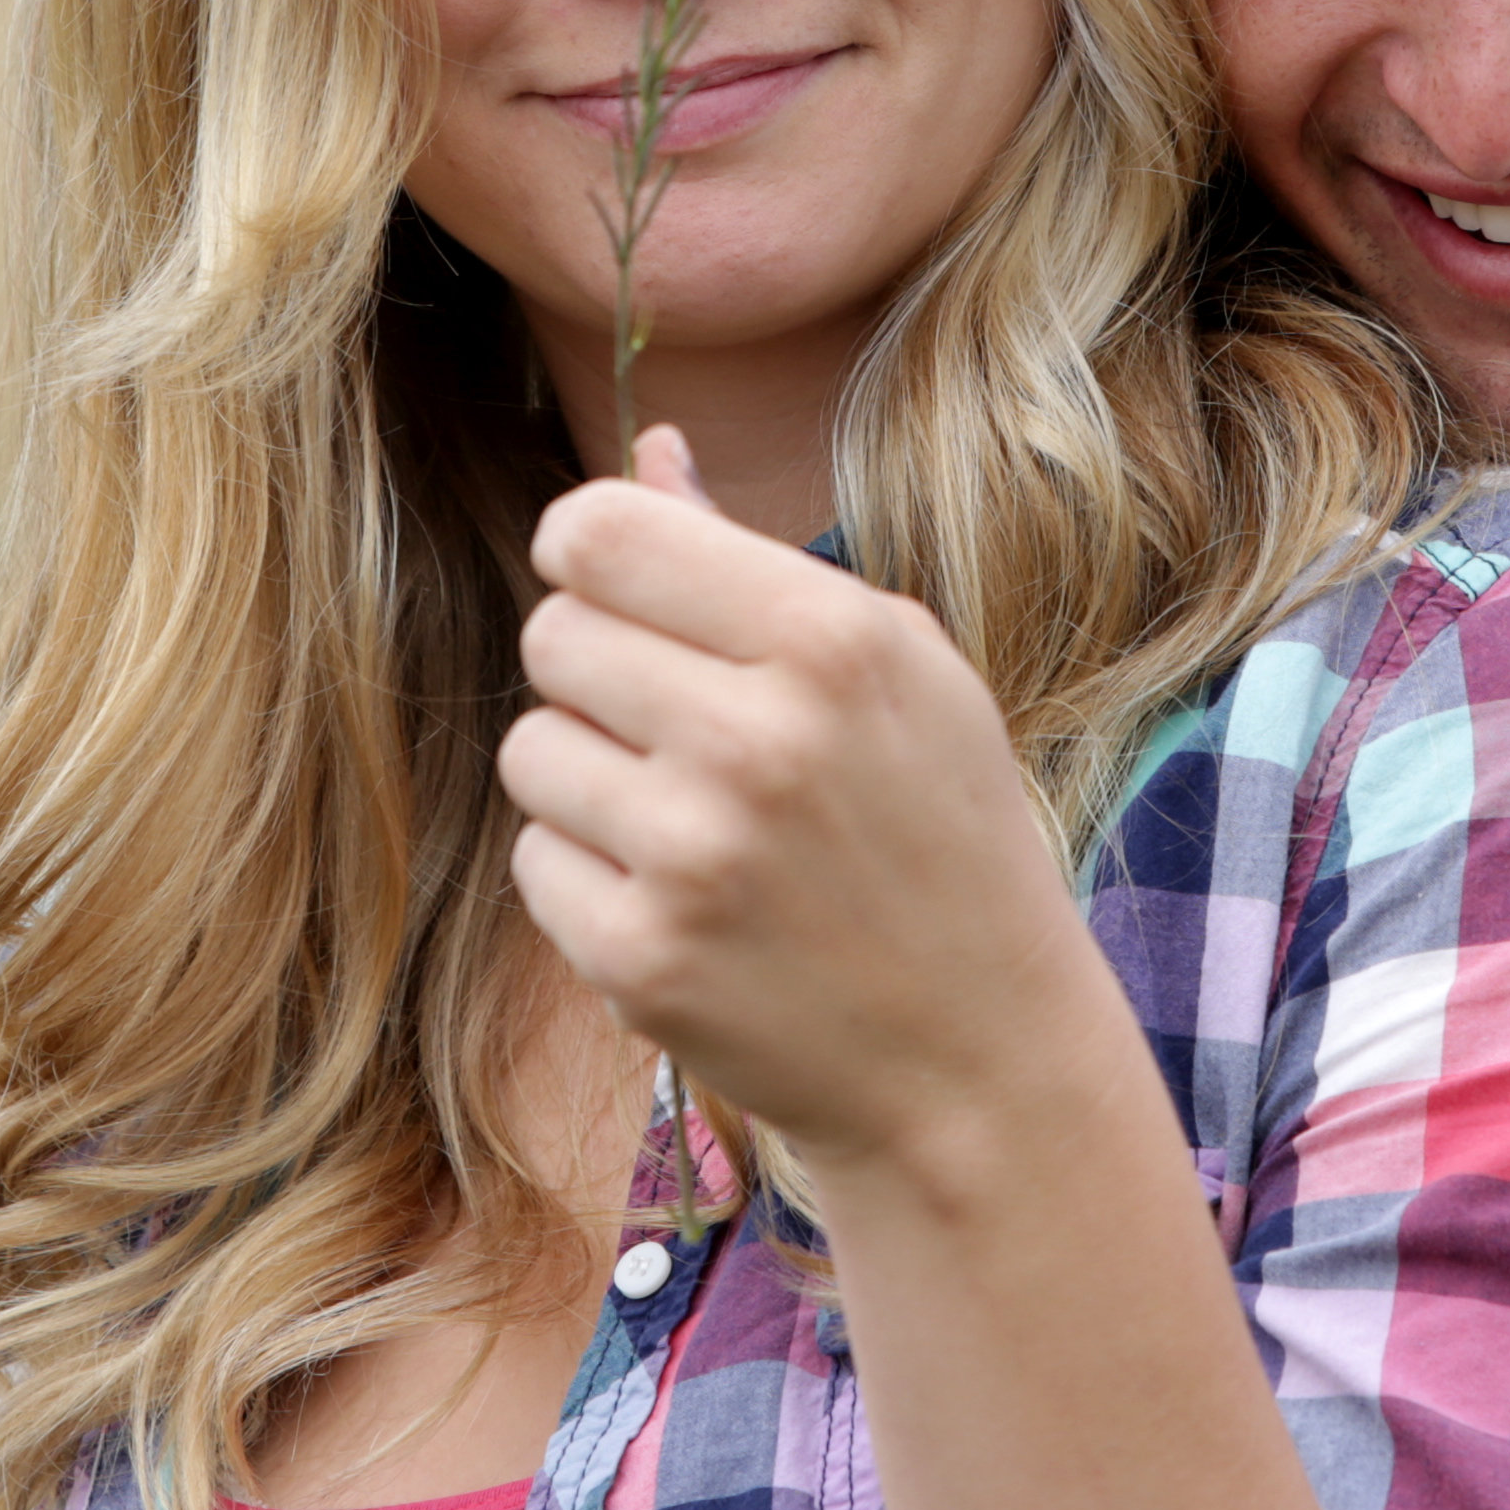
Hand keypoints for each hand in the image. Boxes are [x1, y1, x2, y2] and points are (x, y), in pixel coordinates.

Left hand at [499, 432, 1124, 1192]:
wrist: (978, 1060)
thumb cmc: (939, 838)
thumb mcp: (899, 672)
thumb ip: (755, 559)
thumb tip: (647, 449)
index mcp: (832, 642)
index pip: (599, 531)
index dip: (589, 552)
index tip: (619, 590)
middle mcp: (756, 740)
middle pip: (552, 635)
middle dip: (597, 673)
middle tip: (679, 727)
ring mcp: (690, 858)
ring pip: (531, 751)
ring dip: (589, 778)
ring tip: (692, 822)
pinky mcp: (638, 958)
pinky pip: (537, 860)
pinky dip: (591, 877)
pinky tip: (685, 904)